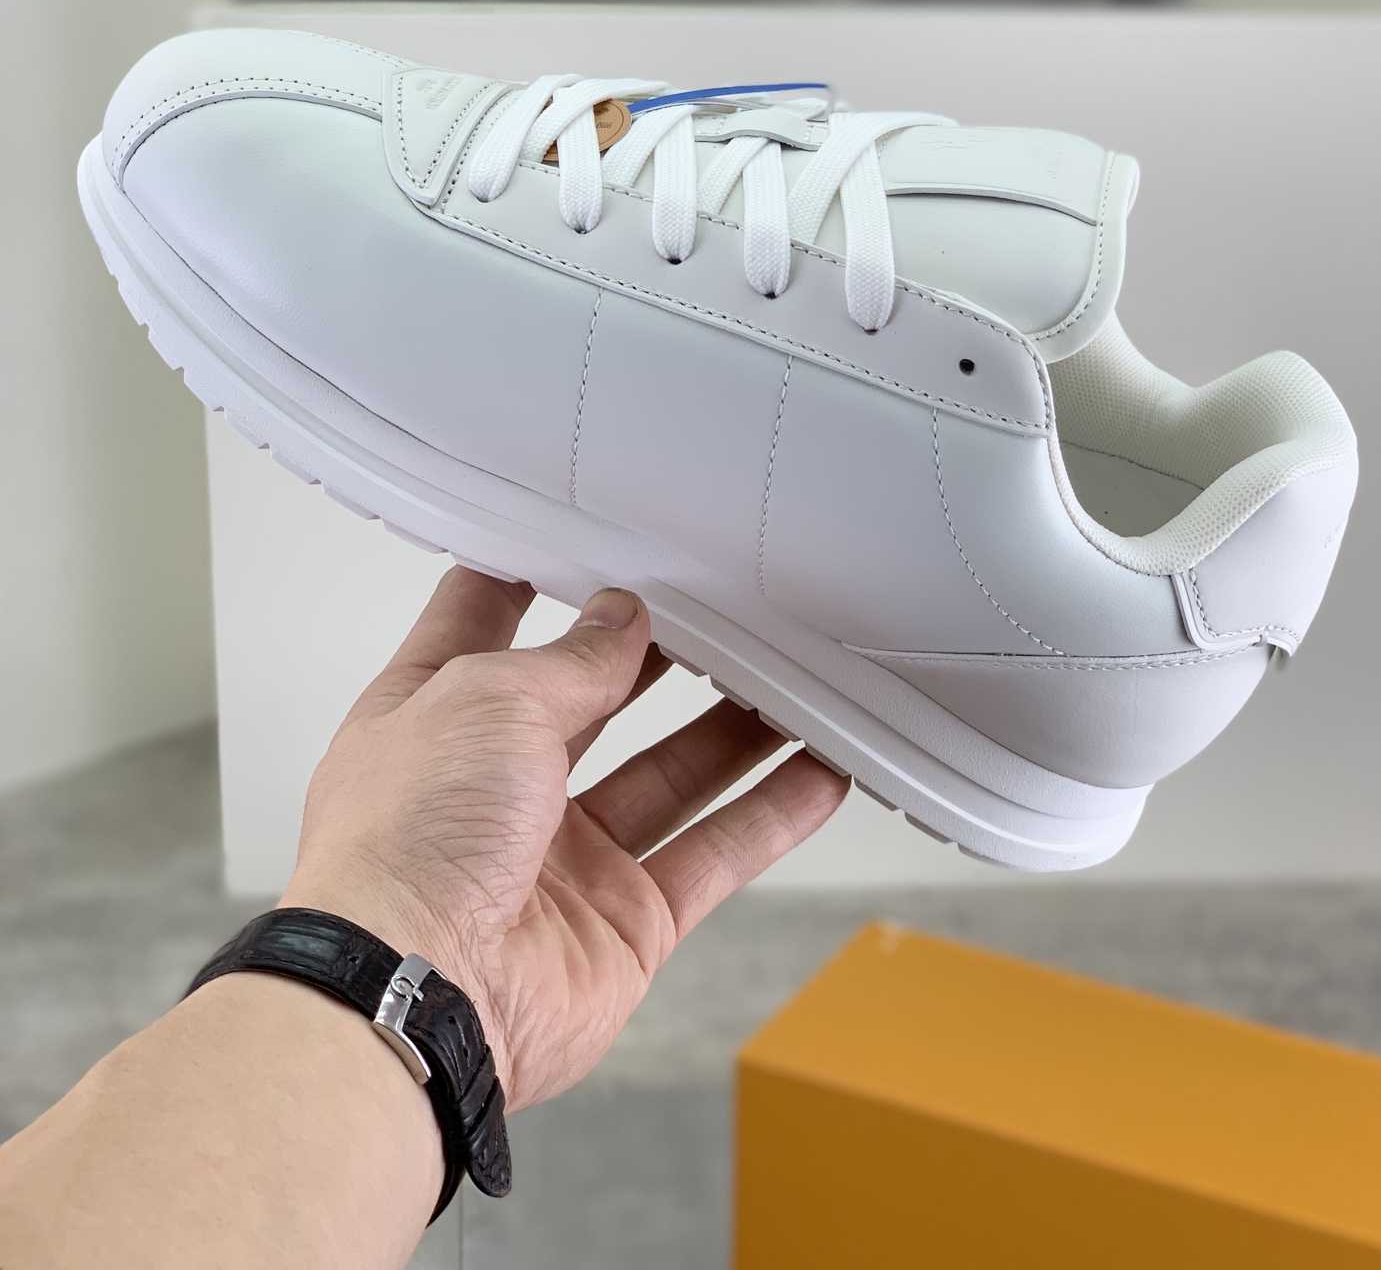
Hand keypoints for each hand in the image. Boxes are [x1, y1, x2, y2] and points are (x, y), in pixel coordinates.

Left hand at [280, 570, 847, 1110]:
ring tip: (793, 677)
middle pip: (590, 701)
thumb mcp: (489, 699)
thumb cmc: (406, 843)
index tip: (585, 539)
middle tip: (720, 609)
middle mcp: (494, 787)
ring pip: (668, 775)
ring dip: (732, 730)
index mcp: (433, 718)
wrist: (416, 997)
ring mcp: (561, 858)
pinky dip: (769, 816)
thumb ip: (572, 660)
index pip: (481, 624)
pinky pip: (711, 856)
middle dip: (652, 655)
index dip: (530, 577)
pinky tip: (818, 773)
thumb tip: (621, 622)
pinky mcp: (622, 923)